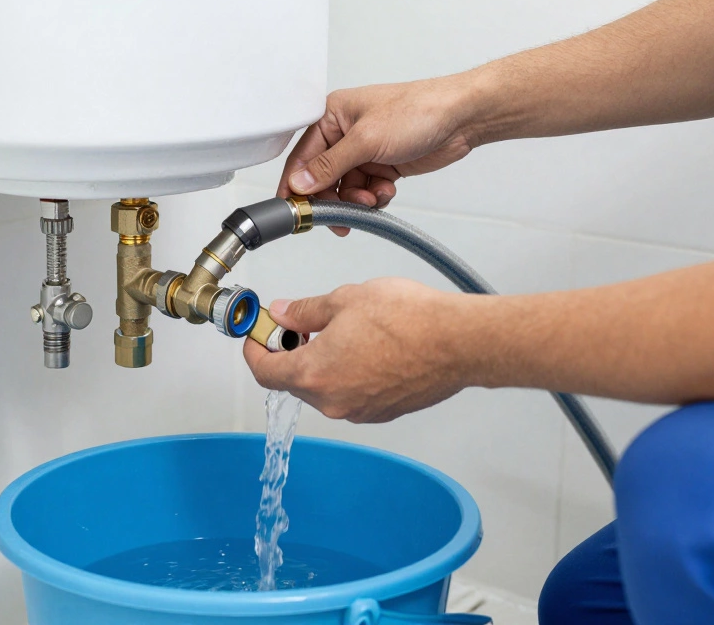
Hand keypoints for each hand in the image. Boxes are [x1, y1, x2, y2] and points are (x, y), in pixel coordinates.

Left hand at [242, 278, 478, 422]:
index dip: (254, 351)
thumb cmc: (408, 320)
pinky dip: (348, 374)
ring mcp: (360, 411)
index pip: (264, 372)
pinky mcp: (384, 412)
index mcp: (314, 374)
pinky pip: (352, 394)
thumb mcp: (344, 301)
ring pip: (325, 388)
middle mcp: (333, 402)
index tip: (256, 336)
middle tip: (299, 326)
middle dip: (290, 353)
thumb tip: (284, 314)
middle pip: (294, 382)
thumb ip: (305, 311)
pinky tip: (365, 348)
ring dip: (322, 364)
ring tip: (341, 331)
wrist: (459, 342)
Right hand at [279, 77, 486, 234]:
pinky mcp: (382, 165)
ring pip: (346, 189)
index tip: (295, 209)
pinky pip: (367, 191)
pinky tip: (387, 189)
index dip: (297, 185)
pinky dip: (375, 196)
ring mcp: (364, 151)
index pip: (303, 156)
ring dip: (358, 200)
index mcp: (332, 115)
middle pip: (323, 178)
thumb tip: (300, 184)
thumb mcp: (365, 140)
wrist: (461, 118)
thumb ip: (329, 165)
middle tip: (340, 216)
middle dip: (333, 198)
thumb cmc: (417, 111)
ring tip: (372, 198)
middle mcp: (345, 133)